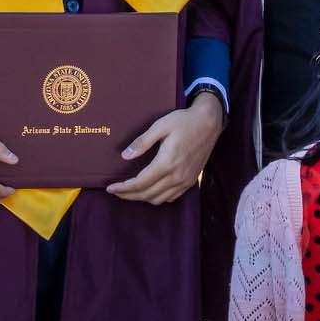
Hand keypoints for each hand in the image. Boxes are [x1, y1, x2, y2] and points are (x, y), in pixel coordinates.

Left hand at [107, 92, 223, 204]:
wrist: (209, 123)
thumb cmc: (184, 121)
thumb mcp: (160, 126)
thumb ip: (141, 143)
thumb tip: (125, 156)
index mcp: (167, 163)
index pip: (139, 183)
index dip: (123, 188)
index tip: (110, 188)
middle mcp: (177, 176)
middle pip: (147, 194)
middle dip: (128, 195)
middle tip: (115, 191)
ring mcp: (185, 181)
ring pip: (158, 199)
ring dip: (142, 198)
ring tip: (129, 191)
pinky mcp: (191, 181)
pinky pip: (171, 197)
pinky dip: (157, 197)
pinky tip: (149, 190)